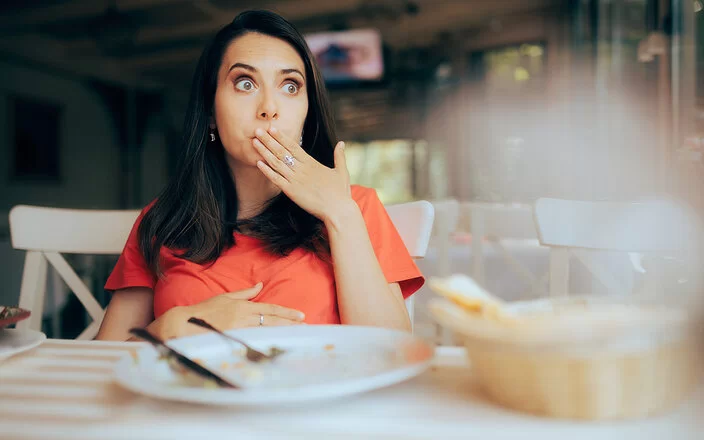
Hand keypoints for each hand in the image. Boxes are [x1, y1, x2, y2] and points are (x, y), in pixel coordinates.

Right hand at [172, 283, 305, 336]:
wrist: (185, 324)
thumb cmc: (205, 311)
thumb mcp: (226, 297)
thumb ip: (245, 293)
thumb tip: (260, 285)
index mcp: (243, 307)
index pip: (270, 309)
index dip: (286, 313)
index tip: (301, 316)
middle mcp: (243, 317)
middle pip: (272, 321)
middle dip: (290, 324)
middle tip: (306, 327)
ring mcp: (238, 330)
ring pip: (266, 331)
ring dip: (282, 333)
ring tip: (297, 336)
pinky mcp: (232, 341)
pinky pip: (254, 342)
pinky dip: (267, 342)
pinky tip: (278, 345)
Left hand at [252, 126, 352, 221]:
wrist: (338, 210)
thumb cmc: (341, 193)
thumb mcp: (341, 171)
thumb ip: (339, 156)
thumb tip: (341, 143)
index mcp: (312, 163)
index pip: (294, 146)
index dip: (282, 137)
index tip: (272, 128)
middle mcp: (302, 169)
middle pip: (282, 151)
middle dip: (269, 140)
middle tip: (258, 130)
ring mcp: (295, 180)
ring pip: (276, 163)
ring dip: (264, 152)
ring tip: (254, 142)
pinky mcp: (291, 191)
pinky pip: (276, 179)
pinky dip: (267, 171)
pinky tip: (258, 163)